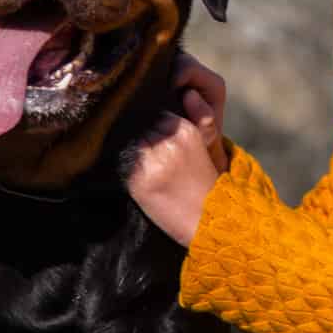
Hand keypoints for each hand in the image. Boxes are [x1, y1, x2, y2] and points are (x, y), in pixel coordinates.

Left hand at [128, 59, 229, 246]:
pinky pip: (123, 167)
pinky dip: (126, 172)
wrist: (209, 220)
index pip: (153, 115)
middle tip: (149, 156)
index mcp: (184, 130)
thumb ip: (183, 128)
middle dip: (140, 138)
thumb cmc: (205, 185)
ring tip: (146, 170)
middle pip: (139, 129)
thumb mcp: (204, 148)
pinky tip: (140, 181)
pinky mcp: (138, 181)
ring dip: (131, 154)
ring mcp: (151, 161)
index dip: (151, 126)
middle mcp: (167, 141)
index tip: (152, 138)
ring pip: (129, 146)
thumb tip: (156, 112)